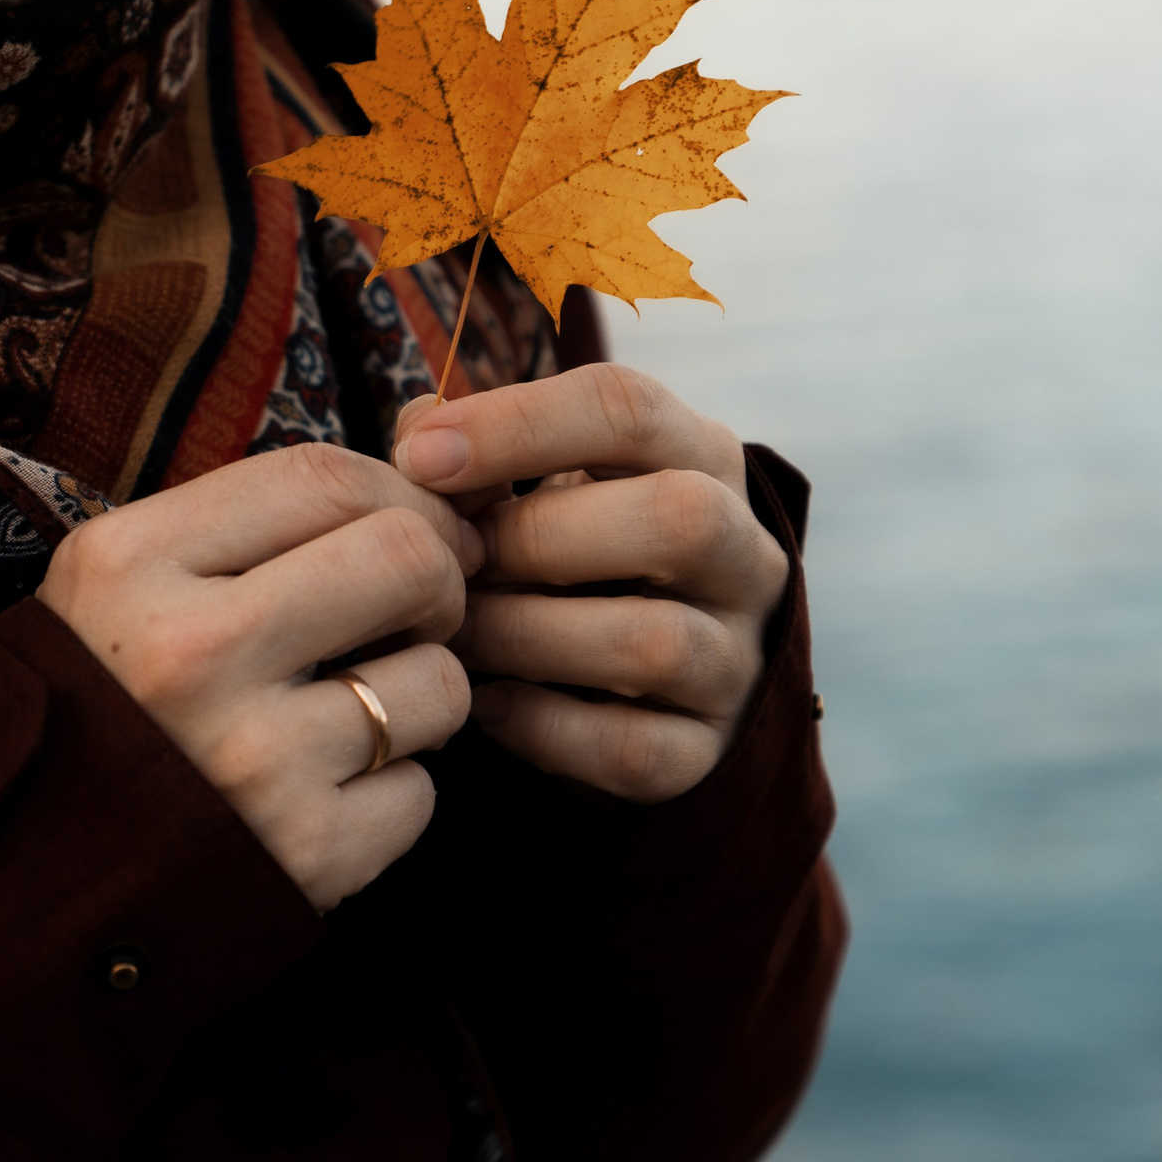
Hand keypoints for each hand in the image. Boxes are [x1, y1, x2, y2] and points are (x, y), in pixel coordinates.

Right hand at [38, 444, 477, 909]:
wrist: (25, 885)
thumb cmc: (106, 707)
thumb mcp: (128, 583)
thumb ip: (260, 516)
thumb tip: (431, 435)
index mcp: (133, 563)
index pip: (325, 476)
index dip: (402, 494)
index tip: (418, 527)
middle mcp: (189, 653)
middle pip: (408, 558)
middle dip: (440, 583)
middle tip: (416, 615)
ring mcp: (250, 759)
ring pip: (437, 682)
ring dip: (419, 698)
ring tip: (354, 718)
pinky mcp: (302, 853)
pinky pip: (421, 792)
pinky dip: (391, 795)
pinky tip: (325, 799)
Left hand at [393, 365, 788, 803]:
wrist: (640, 689)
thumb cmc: (567, 559)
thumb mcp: (540, 487)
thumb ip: (479, 454)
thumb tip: (416, 434)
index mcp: (701, 459)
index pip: (632, 409)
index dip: (519, 424)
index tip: (419, 456)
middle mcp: (744, 555)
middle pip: (678, 518)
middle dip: (538, 537)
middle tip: (455, 562)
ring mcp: (736, 659)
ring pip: (654, 643)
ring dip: (527, 636)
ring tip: (457, 633)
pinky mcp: (706, 751)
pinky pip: (631, 747)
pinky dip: (541, 726)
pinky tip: (485, 703)